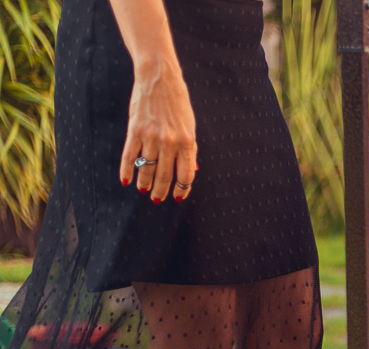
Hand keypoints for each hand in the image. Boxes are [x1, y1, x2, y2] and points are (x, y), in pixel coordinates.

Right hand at [119, 59, 196, 202]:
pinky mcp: (135, 131)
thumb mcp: (190, 125)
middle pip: (166, 176)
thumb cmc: (177, 103)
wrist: (159, 78)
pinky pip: (130, 157)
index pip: (186, 174)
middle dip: (162, 191)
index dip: (182, 189)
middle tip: (158, 199)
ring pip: (147, 169)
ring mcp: (151, 137)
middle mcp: (170, 142)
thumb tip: (191, 170)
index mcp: (188, 141)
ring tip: (144, 190)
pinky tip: (126, 180)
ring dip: (145, 183)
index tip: (178, 197)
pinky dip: (127, 171)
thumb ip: (190, 149)